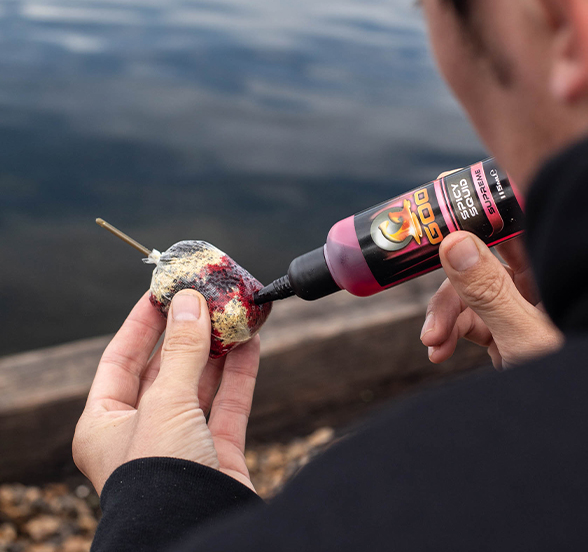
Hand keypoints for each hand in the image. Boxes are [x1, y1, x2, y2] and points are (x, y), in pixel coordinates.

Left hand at [73, 290, 259, 494]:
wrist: (200, 535)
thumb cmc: (160, 476)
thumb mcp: (166, 402)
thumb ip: (183, 349)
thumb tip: (189, 300)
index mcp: (106, 424)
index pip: (120, 360)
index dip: (142, 323)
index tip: (163, 291)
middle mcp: (141, 433)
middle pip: (165, 369)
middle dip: (187, 333)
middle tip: (205, 297)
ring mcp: (182, 444)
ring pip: (201, 384)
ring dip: (218, 349)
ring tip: (233, 314)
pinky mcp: (218, 454)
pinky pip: (229, 404)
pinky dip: (240, 374)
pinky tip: (251, 344)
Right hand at [421, 232, 562, 369]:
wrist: (570, 432)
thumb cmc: (564, 379)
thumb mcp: (521, 334)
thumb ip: (489, 290)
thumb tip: (455, 244)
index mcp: (548, 276)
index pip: (511, 233)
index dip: (478, 223)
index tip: (445, 226)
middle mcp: (533, 288)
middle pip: (478, 265)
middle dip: (449, 288)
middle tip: (434, 306)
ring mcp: (516, 311)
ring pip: (466, 295)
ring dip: (443, 317)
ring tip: (433, 341)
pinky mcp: (502, 333)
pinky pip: (467, 321)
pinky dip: (449, 334)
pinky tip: (439, 350)